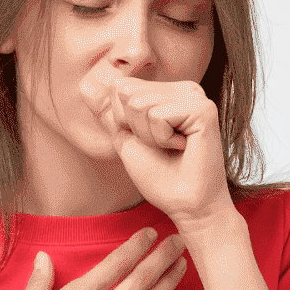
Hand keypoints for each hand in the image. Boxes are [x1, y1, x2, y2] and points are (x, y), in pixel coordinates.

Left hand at [79, 71, 233, 229]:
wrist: (186, 204)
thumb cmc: (160, 176)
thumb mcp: (126, 139)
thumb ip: (109, 112)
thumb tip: (85, 85)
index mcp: (169, 91)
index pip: (121, 87)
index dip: (124, 121)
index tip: (150, 141)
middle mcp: (184, 89)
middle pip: (127, 92)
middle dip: (135, 126)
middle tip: (162, 146)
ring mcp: (196, 96)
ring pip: (139, 103)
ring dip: (148, 136)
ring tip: (173, 148)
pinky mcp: (203, 109)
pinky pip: (157, 115)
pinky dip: (161, 138)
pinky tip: (183, 147)